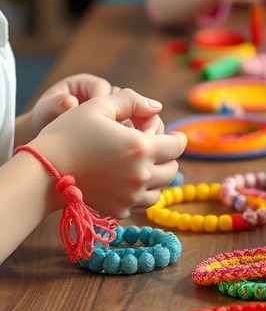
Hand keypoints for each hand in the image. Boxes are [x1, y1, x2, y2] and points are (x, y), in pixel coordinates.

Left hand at [28, 73, 118, 135]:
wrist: (49, 134)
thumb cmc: (45, 116)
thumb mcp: (46, 108)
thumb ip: (56, 103)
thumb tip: (70, 102)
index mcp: (85, 83)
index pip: (102, 87)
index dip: (104, 101)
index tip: (100, 119)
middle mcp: (100, 94)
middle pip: (118, 99)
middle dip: (117, 114)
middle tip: (112, 132)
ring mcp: (107, 108)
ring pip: (124, 113)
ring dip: (122, 126)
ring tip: (115, 141)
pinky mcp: (112, 123)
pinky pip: (122, 126)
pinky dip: (121, 135)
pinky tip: (117, 147)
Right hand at [32, 89, 186, 218]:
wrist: (43, 171)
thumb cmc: (68, 133)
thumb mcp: (99, 105)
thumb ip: (132, 100)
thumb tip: (157, 108)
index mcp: (140, 147)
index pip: (177, 146)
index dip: (177, 137)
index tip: (172, 135)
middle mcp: (140, 175)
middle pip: (172, 170)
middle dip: (168, 157)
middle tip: (154, 147)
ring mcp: (130, 196)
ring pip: (159, 190)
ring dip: (157, 177)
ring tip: (142, 164)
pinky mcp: (118, 210)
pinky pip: (140, 203)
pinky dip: (140, 193)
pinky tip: (126, 180)